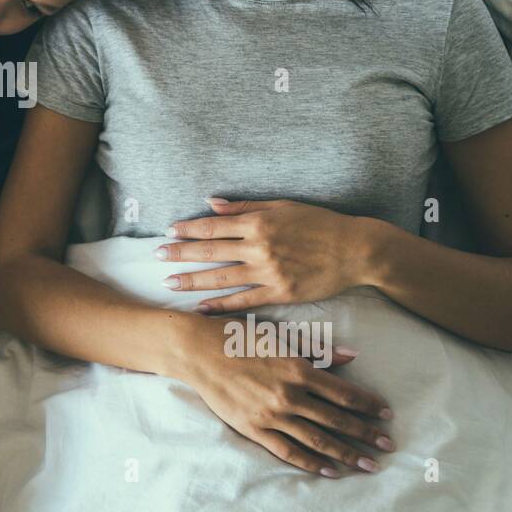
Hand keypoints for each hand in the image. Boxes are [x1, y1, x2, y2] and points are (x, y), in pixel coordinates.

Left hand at [157, 197, 375, 313]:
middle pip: (210, 251)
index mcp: (259, 223)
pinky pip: (244, 301)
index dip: (188, 229)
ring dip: (193, 280)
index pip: (213, 226)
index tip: (169, 231)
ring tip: (169, 283)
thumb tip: (212, 203)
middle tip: (156, 257)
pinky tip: (202, 308)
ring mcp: (269, 272)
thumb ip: (246, 208)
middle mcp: (260, 247)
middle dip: (180, 254)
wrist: (355, 250)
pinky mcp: (281, 293)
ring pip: (222, 278)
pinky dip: (222, 305)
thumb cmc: (320, 223)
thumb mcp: (283, 206)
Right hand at [173, 315, 394, 476]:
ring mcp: (271, 414)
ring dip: (346, 454)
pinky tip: (329, 470)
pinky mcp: (253, 428)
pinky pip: (287, 450)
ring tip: (368, 465)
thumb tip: (353, 356)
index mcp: (299, 368)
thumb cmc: (239, 337)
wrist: (197, 350)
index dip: (368, 405)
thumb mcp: (281, 336)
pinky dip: (310, 462)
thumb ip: (318, 350)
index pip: (344, 392)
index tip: (386, 414)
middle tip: (388, 445)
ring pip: (317, 439)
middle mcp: (289, 394)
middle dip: (366, 434)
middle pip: (337, 419)